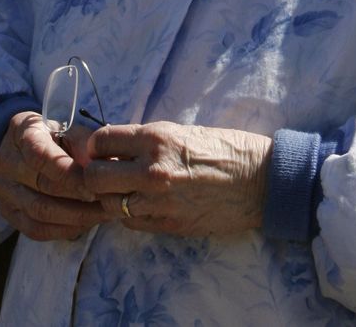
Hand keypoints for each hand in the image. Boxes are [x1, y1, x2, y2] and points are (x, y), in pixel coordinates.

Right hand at [0, 111, 113, 240]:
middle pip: (42, 186)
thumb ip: (84, 144)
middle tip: (107, 201)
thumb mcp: (70, 129)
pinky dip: (64, 229)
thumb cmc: (55, 135)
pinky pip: (36, 229)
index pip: (40, 155)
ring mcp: (4, 190)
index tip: (94, 185)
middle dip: (78, 196)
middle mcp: (6, 161)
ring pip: (39, 212)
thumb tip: (101, 167)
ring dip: (75, 217)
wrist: (25, 148)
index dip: (68, 173)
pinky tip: (87, 223)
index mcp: (21, 131)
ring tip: (103, 214)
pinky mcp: (9, 213)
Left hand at [84, 121, 272, 236]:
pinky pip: (129, 222)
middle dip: (94, 173)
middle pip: (94, 177)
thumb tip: (116, 144)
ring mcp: (158, 202)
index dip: (96, 144)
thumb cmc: (228, 148)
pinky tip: (142, 203)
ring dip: (110, 196)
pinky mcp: (167, 225)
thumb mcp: (184, 130)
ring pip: (107, 204)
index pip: (101, 140)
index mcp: (158, 138)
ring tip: (124, 189)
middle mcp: (152, 170)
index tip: (102, 147)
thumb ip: (149, 139)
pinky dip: (128, 213)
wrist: (261, 181)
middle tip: (106, 170)